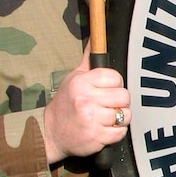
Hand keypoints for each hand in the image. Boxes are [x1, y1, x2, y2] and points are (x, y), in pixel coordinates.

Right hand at [43, 46, 129, 163]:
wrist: (51, 132)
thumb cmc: (65, 104)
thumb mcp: (73, 78)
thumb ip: (88, 60)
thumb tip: (96, 39)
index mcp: (82, 82)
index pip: (115, 77)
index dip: (115, 84)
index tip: (108, 89)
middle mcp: (86, 100)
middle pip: (124, 96)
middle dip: (120, 102)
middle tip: (109, 105)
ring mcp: (91, 119)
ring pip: (125, 115)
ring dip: (120, 118)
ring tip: (107, 118)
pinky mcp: (96, 137)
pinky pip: (120, 132)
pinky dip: (116, 132)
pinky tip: (105, 129)